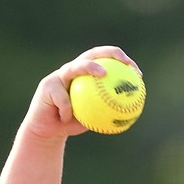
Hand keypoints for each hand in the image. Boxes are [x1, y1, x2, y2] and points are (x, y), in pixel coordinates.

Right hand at [20, 46, 140, 140]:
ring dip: (89, 67)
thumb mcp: (97, 118)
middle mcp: (72, 71)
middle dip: (109, 53)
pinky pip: (63, 98)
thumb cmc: (74, 123)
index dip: (121, 62)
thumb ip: (111, 112)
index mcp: (85, 75)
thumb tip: (135, 113)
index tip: (137, 71)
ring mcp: (58, 77)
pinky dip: (67, 110)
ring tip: (103, 73)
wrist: (49, 131)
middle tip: (125, 63)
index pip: (105, 61)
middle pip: (91, 54)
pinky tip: (67, 118)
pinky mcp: (46, 86)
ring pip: (74, 68)